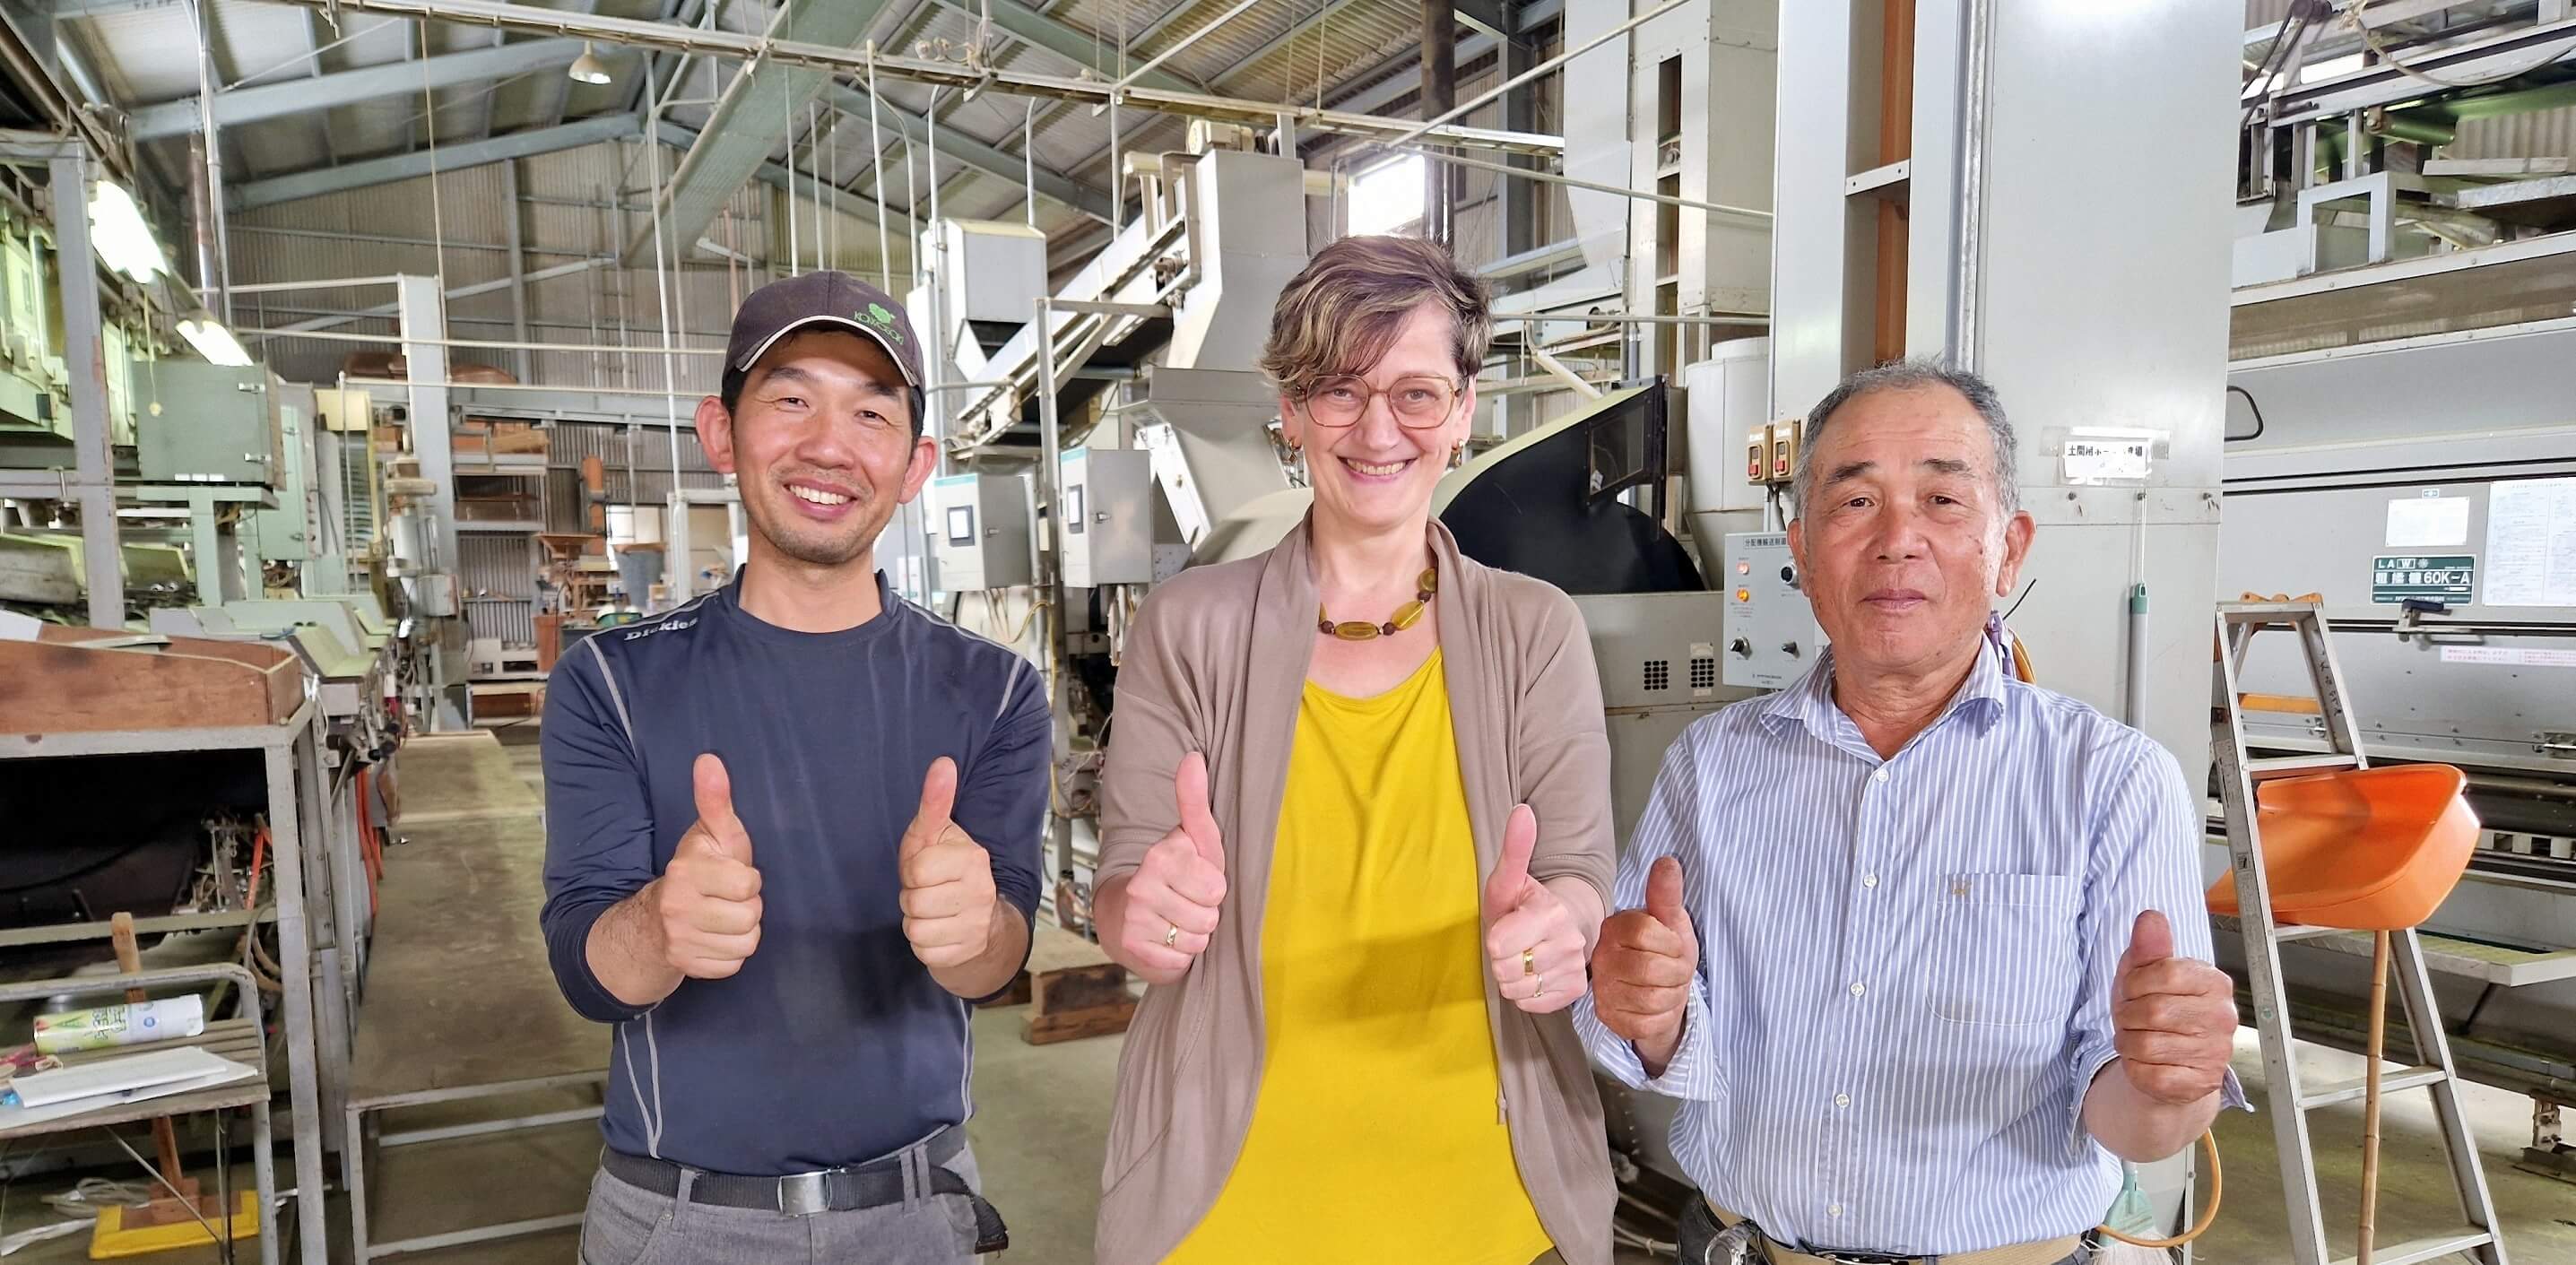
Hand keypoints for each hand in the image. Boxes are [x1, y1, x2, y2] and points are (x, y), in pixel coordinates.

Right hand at [655, 753, 762, 978]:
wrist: (653, 922)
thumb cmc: (696, 872)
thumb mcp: (708, 834)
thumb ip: (714, 799)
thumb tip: (710, 758)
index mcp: (685, 872)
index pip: (748, 883)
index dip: (747, 879)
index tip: (731, 875)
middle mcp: (677, 908)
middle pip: (750, 915)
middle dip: (747, 906)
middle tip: (728, 899)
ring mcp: (680, 941)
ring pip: (746, 942)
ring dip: (742, 931)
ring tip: (723, 918)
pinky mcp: (687, 967)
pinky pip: (734, 964)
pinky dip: (730, 954)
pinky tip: (715, 939)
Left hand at [900, 758, 1000, 968]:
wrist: (978, 919)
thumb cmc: (946, 869)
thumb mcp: (934, 834)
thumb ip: (935, 801)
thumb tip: (943, 762)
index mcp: (973, 859)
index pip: (917, 870)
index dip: (912, 871)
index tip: (926, 869)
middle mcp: (981, 892)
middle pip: (913, 901)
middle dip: (912, 898)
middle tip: (928, 892)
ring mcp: (976, 925)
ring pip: (916, 929)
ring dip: (916, 921)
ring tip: (931, 911)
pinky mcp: (967, 952)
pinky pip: (924, 952)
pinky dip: (924, 944)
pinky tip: (938, 931)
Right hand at [1115, 752, 1226, 976]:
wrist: (1123, 917)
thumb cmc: (1173, 876)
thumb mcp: (1193, 840)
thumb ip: (1194, 802)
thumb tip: (1193, 758)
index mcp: (1163, 853)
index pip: (1218, 887)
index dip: (1213, 889)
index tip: (1194, 882)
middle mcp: (1143, 882)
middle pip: (1210, 917)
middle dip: (1204, 915)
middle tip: (1184, 905)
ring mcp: (1134, 915)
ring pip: (1196, 940)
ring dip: (1191, 937)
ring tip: (1174, 922)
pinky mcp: (1131, 945)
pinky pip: (1180, 960)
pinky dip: (1176, 957)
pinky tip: (1162, 942)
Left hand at [1484, 806, 1581, 1013]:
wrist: (1559, 925)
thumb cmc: (1524, 902)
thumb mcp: (1510, 877)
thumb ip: (1515, 848)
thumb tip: (1522, 810)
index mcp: (1552, 912)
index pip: (1498, 946)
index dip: (1494, 938)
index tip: (1506, 925)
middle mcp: (1569, 942)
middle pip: (1505, 969)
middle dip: (1502, 957)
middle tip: (1514, 942)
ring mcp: (1575, 968)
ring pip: (1517, 989)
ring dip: (1512, 976)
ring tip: (1523, 955)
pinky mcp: (1575, 990)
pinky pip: (1531, 1003)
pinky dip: (1526, 992)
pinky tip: (1534, 972)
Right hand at [1589, 856, 1698, 1064]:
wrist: (1663, 994)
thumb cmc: (1667, 955)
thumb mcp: (1672, 923)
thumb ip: (1667, 895)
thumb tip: (1668, 861)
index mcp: (1615, 927)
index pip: (1646, 932)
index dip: (1672, 944)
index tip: (1674, 947)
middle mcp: (1602, 956)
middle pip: (1650, 968)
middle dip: (1676, 973)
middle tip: (1675, 972)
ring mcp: (1602, 988)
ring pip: (1650, 998)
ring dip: (1671, 996)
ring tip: (1667, 988)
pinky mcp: (1607, 1017)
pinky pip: (1645, 1023)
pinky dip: (1662, 1017)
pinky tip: (1657, 1008)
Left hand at [2112, 911, 2238, 1105]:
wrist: (2167, 1065)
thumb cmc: (2155, 1012)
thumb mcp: (2144, 975)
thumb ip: (2149, 947)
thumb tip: (2150, 917)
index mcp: (2214, 982)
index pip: (2163, 973)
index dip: (2134, 983)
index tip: (2133, 990)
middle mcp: (2223, 1018)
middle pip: (2152, 1011)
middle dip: (2128, 1016)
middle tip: (2132, 1019)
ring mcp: (2216, 1054)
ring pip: (2147, 1045)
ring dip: (2128, 1043)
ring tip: (2138, 1040)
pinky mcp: (2200, 1084)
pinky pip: (2150, 1075)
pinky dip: (2135, 1069)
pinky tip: (2146, 1063)